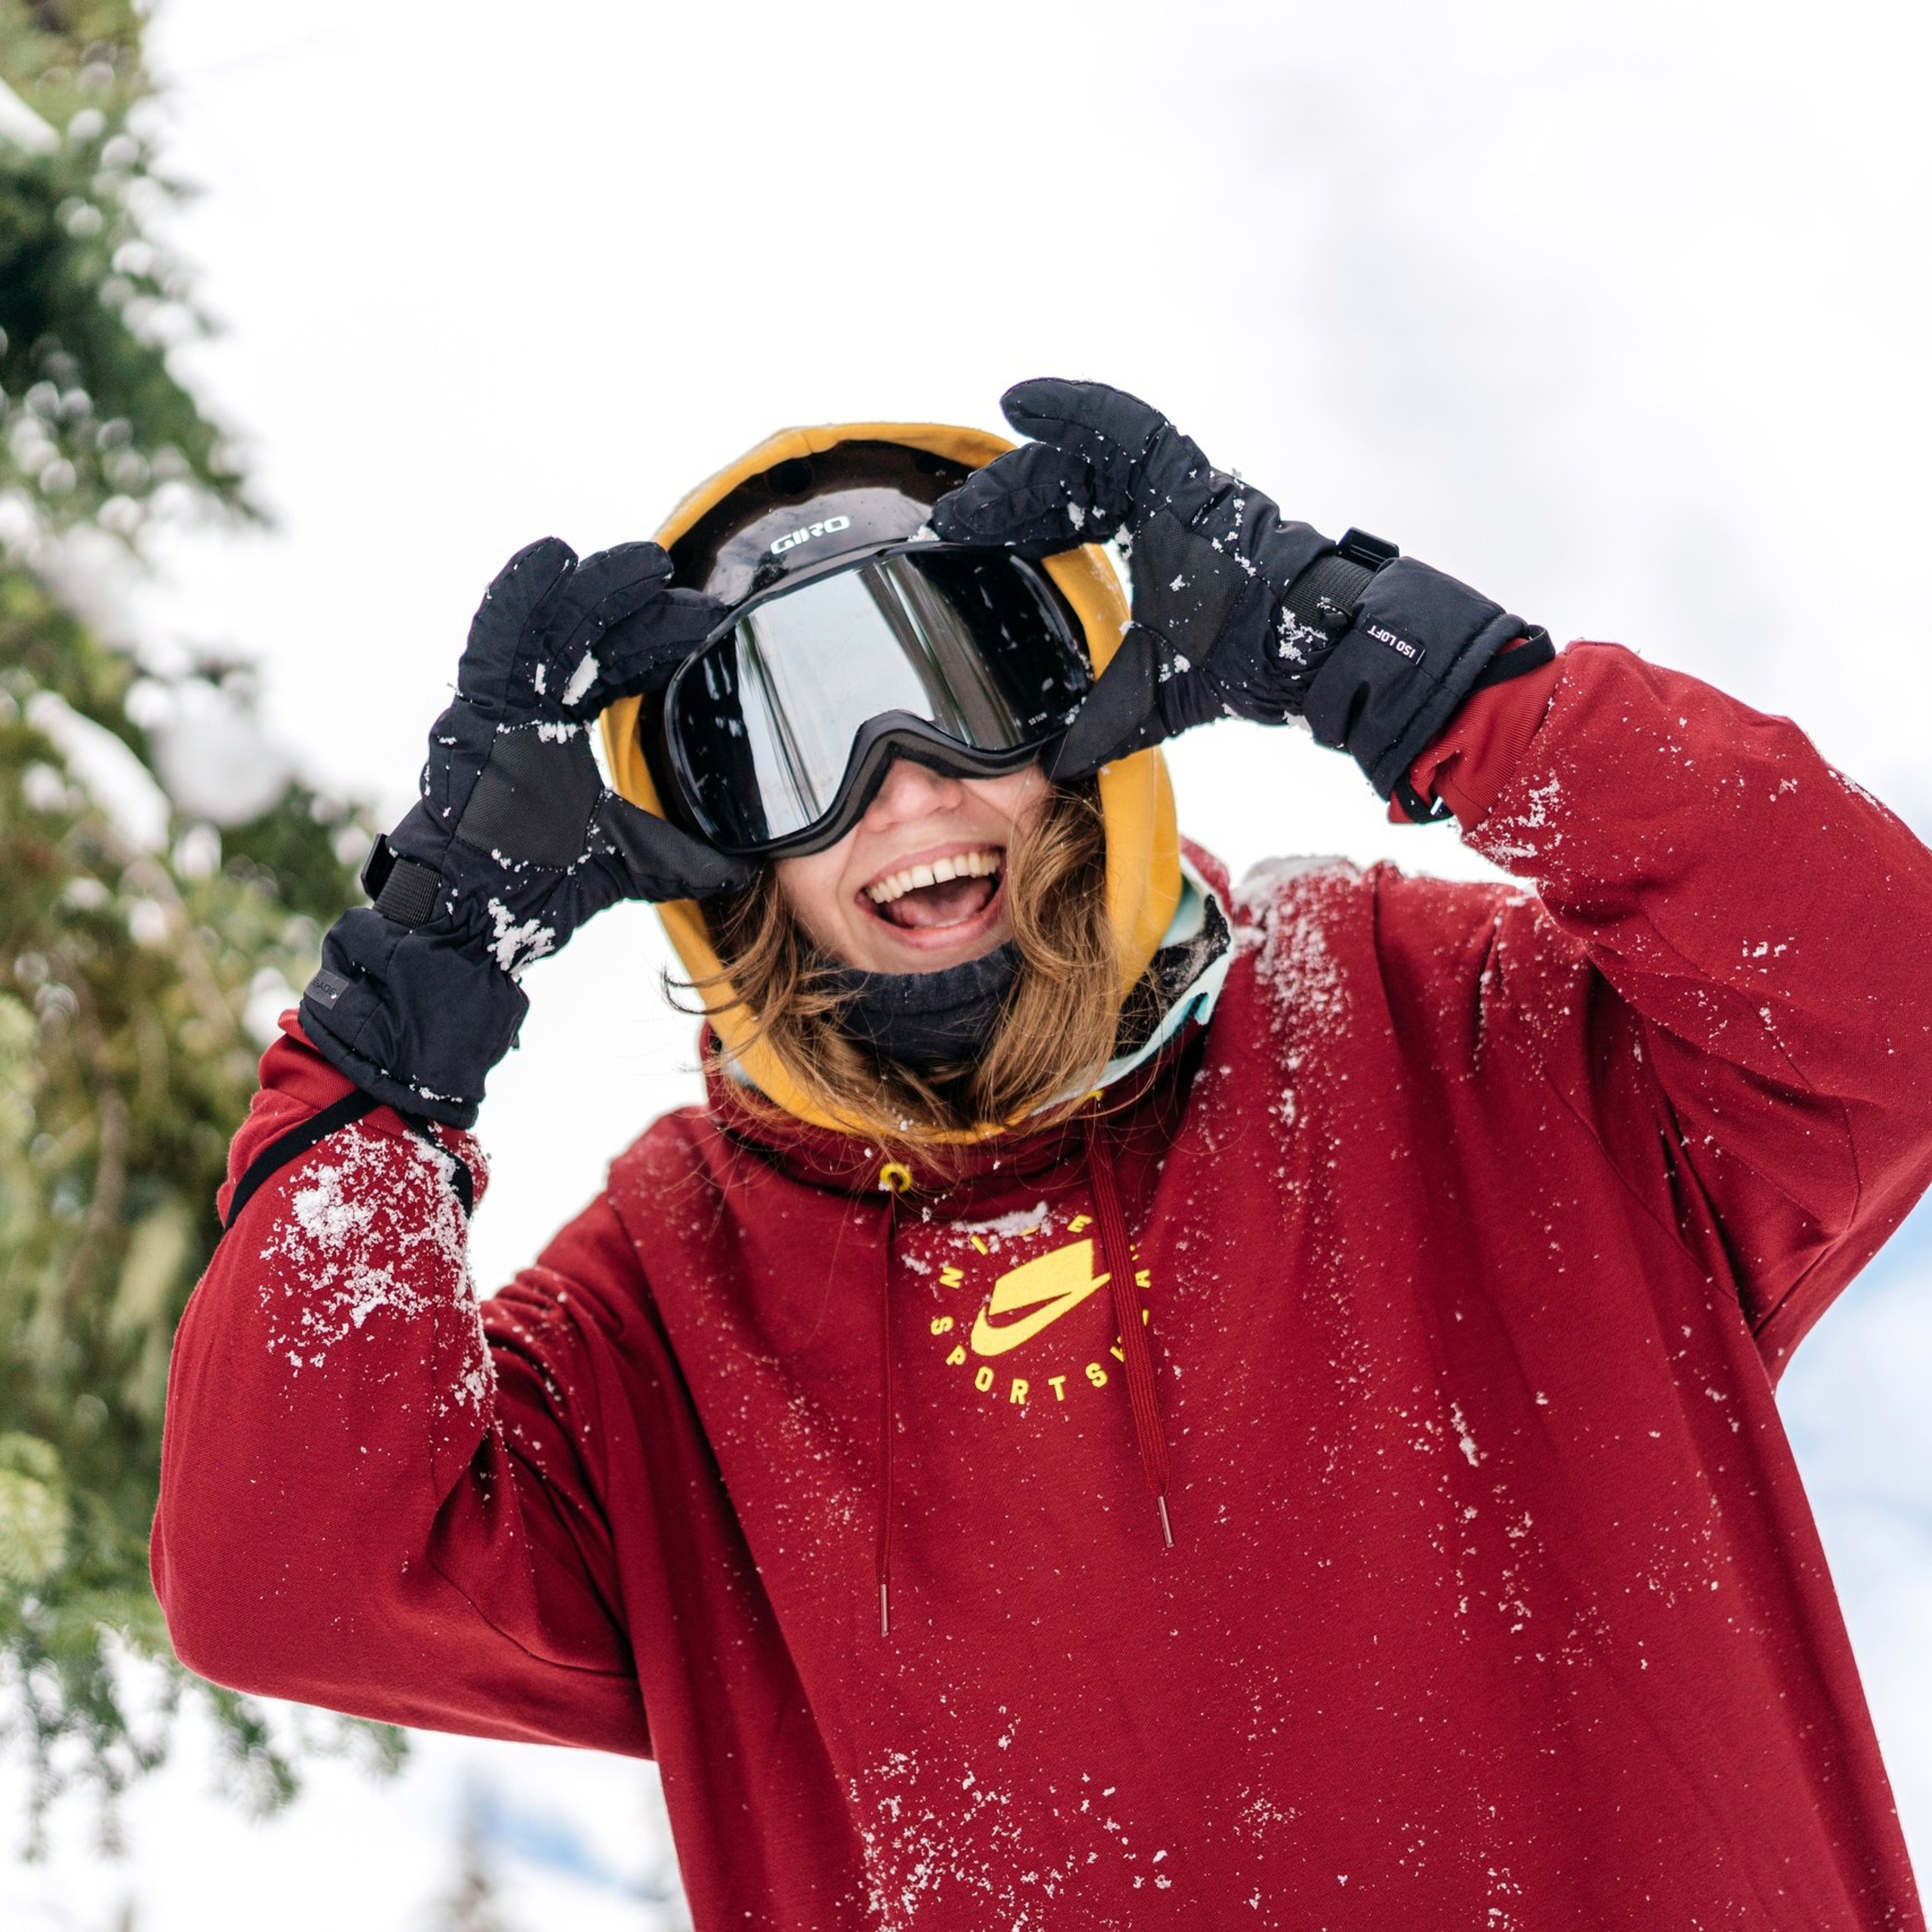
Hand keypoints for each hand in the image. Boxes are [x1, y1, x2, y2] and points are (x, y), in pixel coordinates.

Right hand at [300, 538, 751, 1124]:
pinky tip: (551, 558)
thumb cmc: (532, 897)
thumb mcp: (630, 864)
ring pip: (546, 630)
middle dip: (639, 610)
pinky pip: (492, 646)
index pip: (613, 669)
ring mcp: (493, 714)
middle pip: (587, 641)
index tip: (707, 627)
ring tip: (645, 561)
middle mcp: (522, 715)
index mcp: (554, 735)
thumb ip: (683, 855)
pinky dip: (517, 598)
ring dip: (595, 590)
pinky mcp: (470, 722)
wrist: (475, 932)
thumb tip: (749, 865)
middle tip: (692, 590)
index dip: (657, 644)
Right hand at [933, 379, 1543, 802]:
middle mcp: (1180, 496)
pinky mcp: (1191, 556)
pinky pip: (1125, 526)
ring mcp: (1186, 522)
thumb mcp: (1169, 682)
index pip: (1110, 429)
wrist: (1327, 657)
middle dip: (1021, 490)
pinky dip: (1087, 531)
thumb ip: (1106, 719)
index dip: (1060, 411)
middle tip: (965, 521)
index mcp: (1173, 492)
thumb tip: (1056, 764)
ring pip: (1101, 495)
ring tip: (992, 538)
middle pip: (1087, 468)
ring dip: (1045, 511)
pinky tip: (1058, 555)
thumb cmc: (1259, 645)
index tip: (1014, 404)